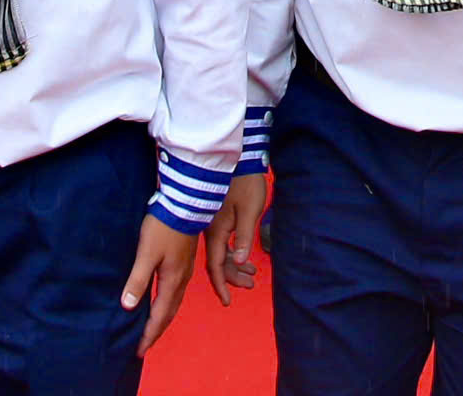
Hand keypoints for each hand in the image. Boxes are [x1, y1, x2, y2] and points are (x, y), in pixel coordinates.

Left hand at [119, 215, 198, 354]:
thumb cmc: (163, 228)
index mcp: (172, 281)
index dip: (149, 334)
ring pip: (174, 303)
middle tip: (144, 346)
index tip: (139, 350)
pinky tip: (162, 301)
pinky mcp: (185, 262)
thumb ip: (137, 281)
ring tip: (152, 329)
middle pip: (169, 313)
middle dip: (157, 331)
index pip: (159, 316)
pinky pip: (176, 292)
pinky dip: (168, 305)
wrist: (185, 205)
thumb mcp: (146, 254)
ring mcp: (185, 271)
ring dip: (163, 319)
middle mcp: (182, 280)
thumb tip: (127, 306)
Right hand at [204, 174, 268, 302]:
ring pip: (221, 253)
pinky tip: (244, 257)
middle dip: (232, 277)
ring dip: (235, 266)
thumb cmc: (246, 184)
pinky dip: (234, 253)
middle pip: (218, 262)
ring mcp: (213, 225)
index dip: (221, 284)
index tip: (227, 301)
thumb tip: (238, 262)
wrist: (239, 160)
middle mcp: (211, 231)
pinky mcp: (217, 219)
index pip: (215, 266)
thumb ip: (244, 237)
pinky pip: (223, 243)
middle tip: (250, 286)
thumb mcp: (250, 211)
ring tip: (252, 276)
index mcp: (216, 231)